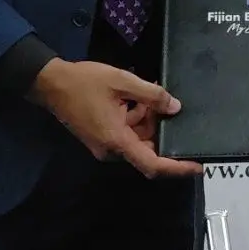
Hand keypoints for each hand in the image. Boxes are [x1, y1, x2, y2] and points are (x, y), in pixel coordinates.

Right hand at [32, 59, 200, 178]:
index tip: (198, 166)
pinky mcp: (101, 138)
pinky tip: (136, 98)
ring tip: (149, 94)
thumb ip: (152, 95)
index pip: (153, 164)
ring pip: (137, 139)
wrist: (50, 83)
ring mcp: (104, 145)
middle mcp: (112, 150)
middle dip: (160, 129)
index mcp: (117, 140)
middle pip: (147, 149)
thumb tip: (175, 108)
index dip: (177, 168)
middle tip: (166, 106)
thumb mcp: (122, 81)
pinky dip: (135, 119)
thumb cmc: (85, 82)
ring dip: (147, 121)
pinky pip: (126, 134)